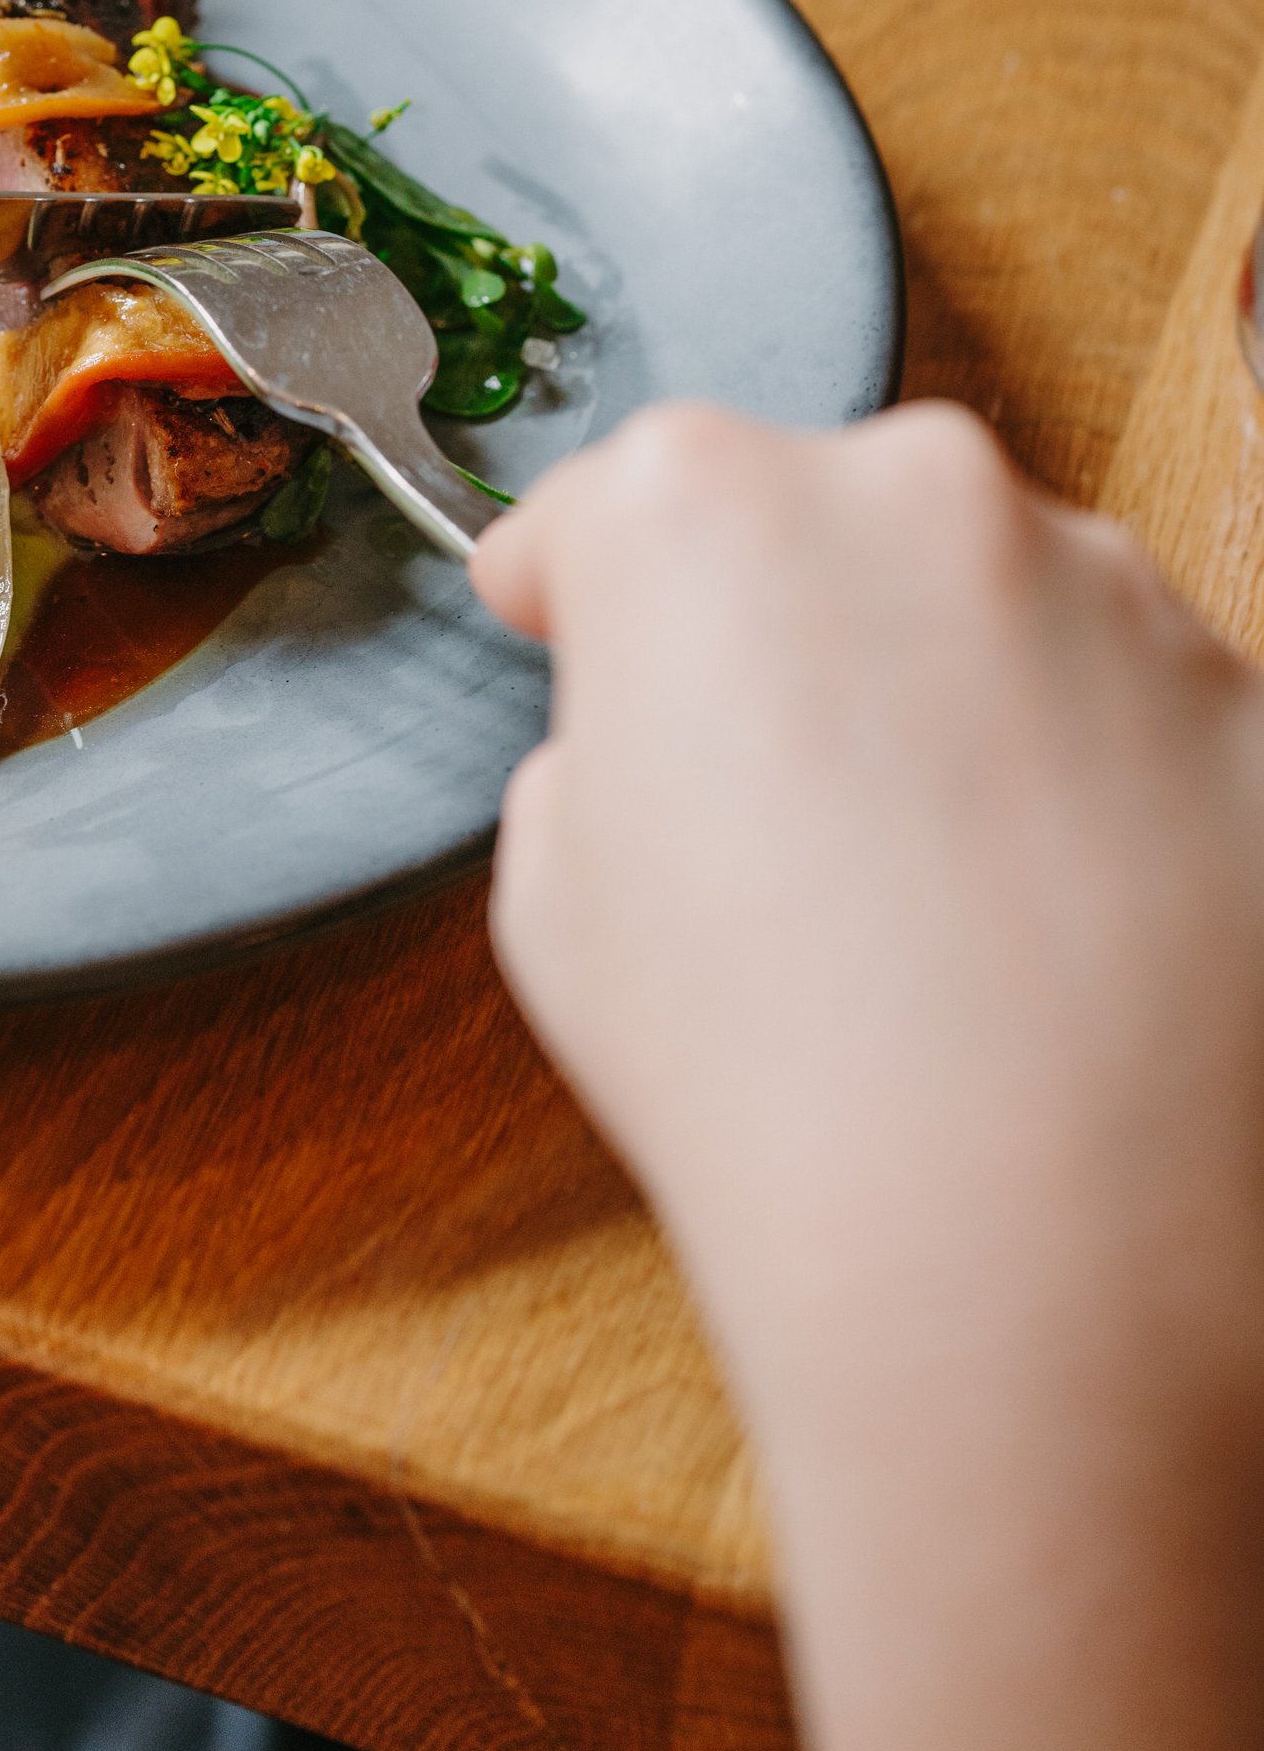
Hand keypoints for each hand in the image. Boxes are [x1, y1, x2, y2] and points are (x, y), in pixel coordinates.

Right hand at [475, 403, 1263, 1750]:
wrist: (1035, 1259)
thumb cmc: (768, 1081)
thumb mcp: (555, 898)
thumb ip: (596, 753)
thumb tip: (666, 745)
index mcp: (698, 507)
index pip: (604, 505)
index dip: (575, 588)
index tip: (571, 627)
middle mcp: (914, 492)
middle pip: (818, 524)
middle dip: (785, 633)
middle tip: (768, 804)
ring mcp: (1107, 583)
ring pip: (992, 605)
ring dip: (955, 700)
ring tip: (936, 906)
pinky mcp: (1248, 695)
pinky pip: (1131, 707)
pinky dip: (1093, 783)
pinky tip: (1052, 934)